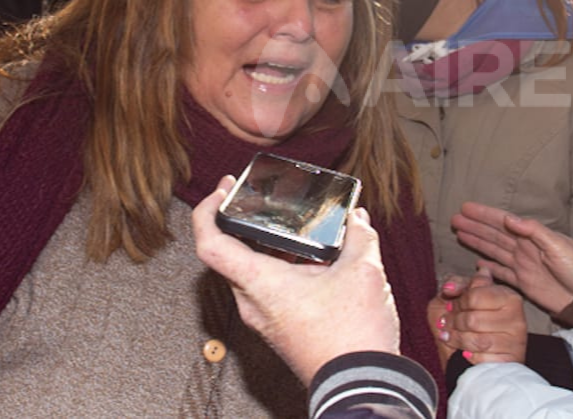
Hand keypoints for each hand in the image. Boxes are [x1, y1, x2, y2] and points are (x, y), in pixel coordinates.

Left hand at [193, 175, 400, 386]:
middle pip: (232, 255)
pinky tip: (317, 259)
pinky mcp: (281, 329)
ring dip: (272, 247)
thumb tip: (358, 219)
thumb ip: (359, 237)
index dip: (208, 210)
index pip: (211, 244)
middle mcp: (254, 303)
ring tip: (301, 227)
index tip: (222, 189)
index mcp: (261, 284)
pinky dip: (285, 269)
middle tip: (262, 200)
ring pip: (253, 274)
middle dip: (246, 223)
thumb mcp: (364, 272)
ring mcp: (266, 319)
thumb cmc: (353, 334)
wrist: (362, 382)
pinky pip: (270, 291)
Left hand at [433, 268, 527, 366]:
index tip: (451, 306)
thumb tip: (449, 287)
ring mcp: (515, 340)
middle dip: (454, 322)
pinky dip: (469, 356)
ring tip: (449, 335)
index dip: (458, 302)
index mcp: (509, 296)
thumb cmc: (475, 320)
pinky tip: (464, 351)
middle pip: (472, 319)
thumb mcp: (465, 296)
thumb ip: (459, 285)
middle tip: (448, 322)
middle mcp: (516, 317)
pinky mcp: (509, 360)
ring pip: (476, 341)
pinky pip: (482, 358)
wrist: (486, 357)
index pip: (474, 296)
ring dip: (457, 339)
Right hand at [451, 202, 572, 318]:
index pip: (502, 222)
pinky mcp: (522, 283)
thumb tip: (507, 218)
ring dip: (477, 242)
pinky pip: (501, 272)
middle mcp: (523, 248)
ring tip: (460, 234)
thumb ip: (532, 231)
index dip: (484, 215)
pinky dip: (488, 267)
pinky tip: (477, 262)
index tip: (465, 208)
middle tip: (455, 220)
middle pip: (494, 234)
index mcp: (531, 236)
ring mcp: (522, 265)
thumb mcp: (556, 244)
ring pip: (493, 250)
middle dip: (475, 226)